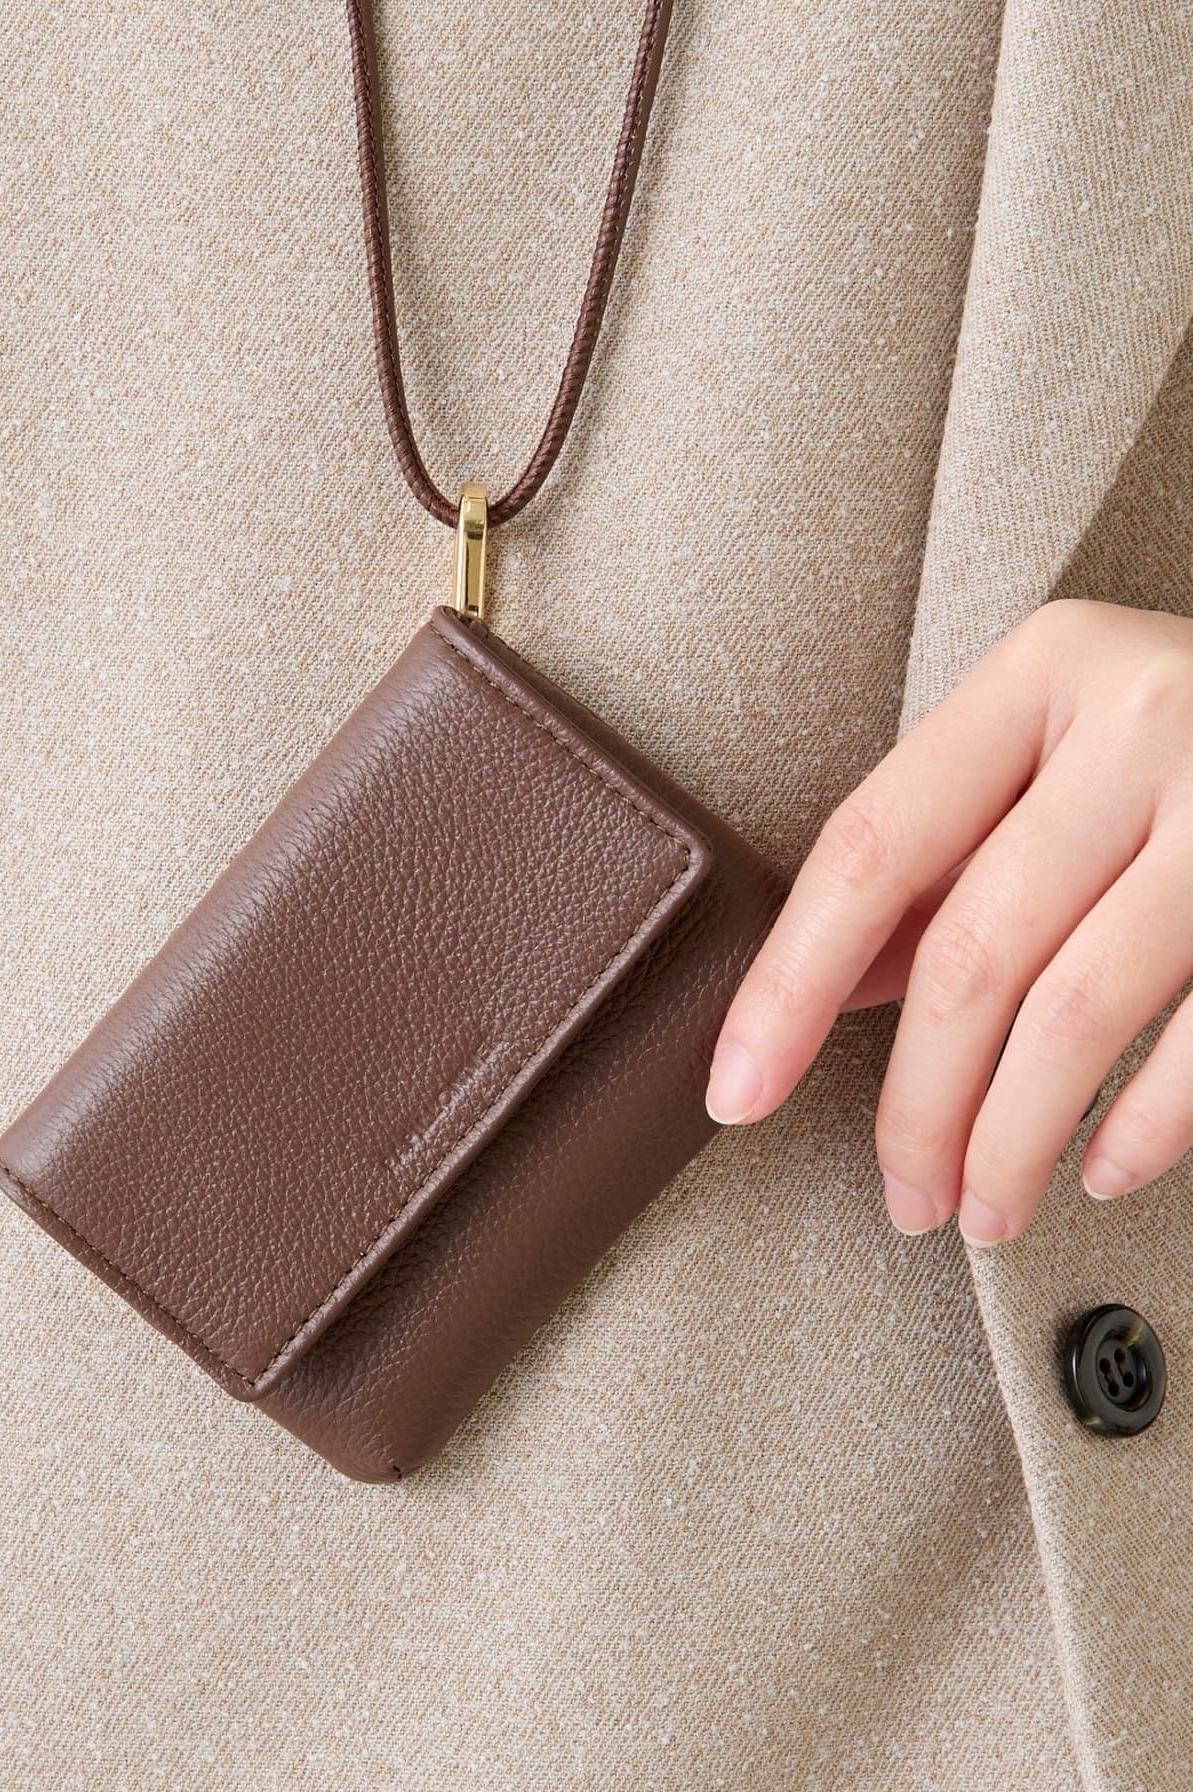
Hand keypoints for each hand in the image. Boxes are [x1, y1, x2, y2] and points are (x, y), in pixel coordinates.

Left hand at [705, 599, 1192, 1244]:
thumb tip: (835, 987)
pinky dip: (1143, 1127)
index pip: (870, 849)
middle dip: (917, 1103)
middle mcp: (1141, 722)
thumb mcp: (1060, 745)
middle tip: (899, 1189)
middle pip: (973, 953)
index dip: (787, 985)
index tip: (737, 1088)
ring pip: (1075, 1015)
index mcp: (1044, 674)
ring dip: (1011, 1140)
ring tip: (981, 1206)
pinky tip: (1096, 1167)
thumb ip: (953, 849)